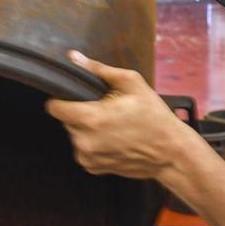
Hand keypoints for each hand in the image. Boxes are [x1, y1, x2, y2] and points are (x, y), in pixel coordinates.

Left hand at [45, 51, 201, 180]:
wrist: (171, 153)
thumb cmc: (154, 117)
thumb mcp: (131, 83)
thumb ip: (98, 69)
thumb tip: (74, 57)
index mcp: (89, 119)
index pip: (53, 107)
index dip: (62, 98)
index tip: (77, 96)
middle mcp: (84, 141)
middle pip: (66, 120)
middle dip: (81, 112)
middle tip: (106, 109)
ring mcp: (87, 157)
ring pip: (75, 134)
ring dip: (87, 128)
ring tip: (113, 125)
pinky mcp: (93, 168)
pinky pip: (84, 149)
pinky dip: (94, 143)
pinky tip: (114, 139)